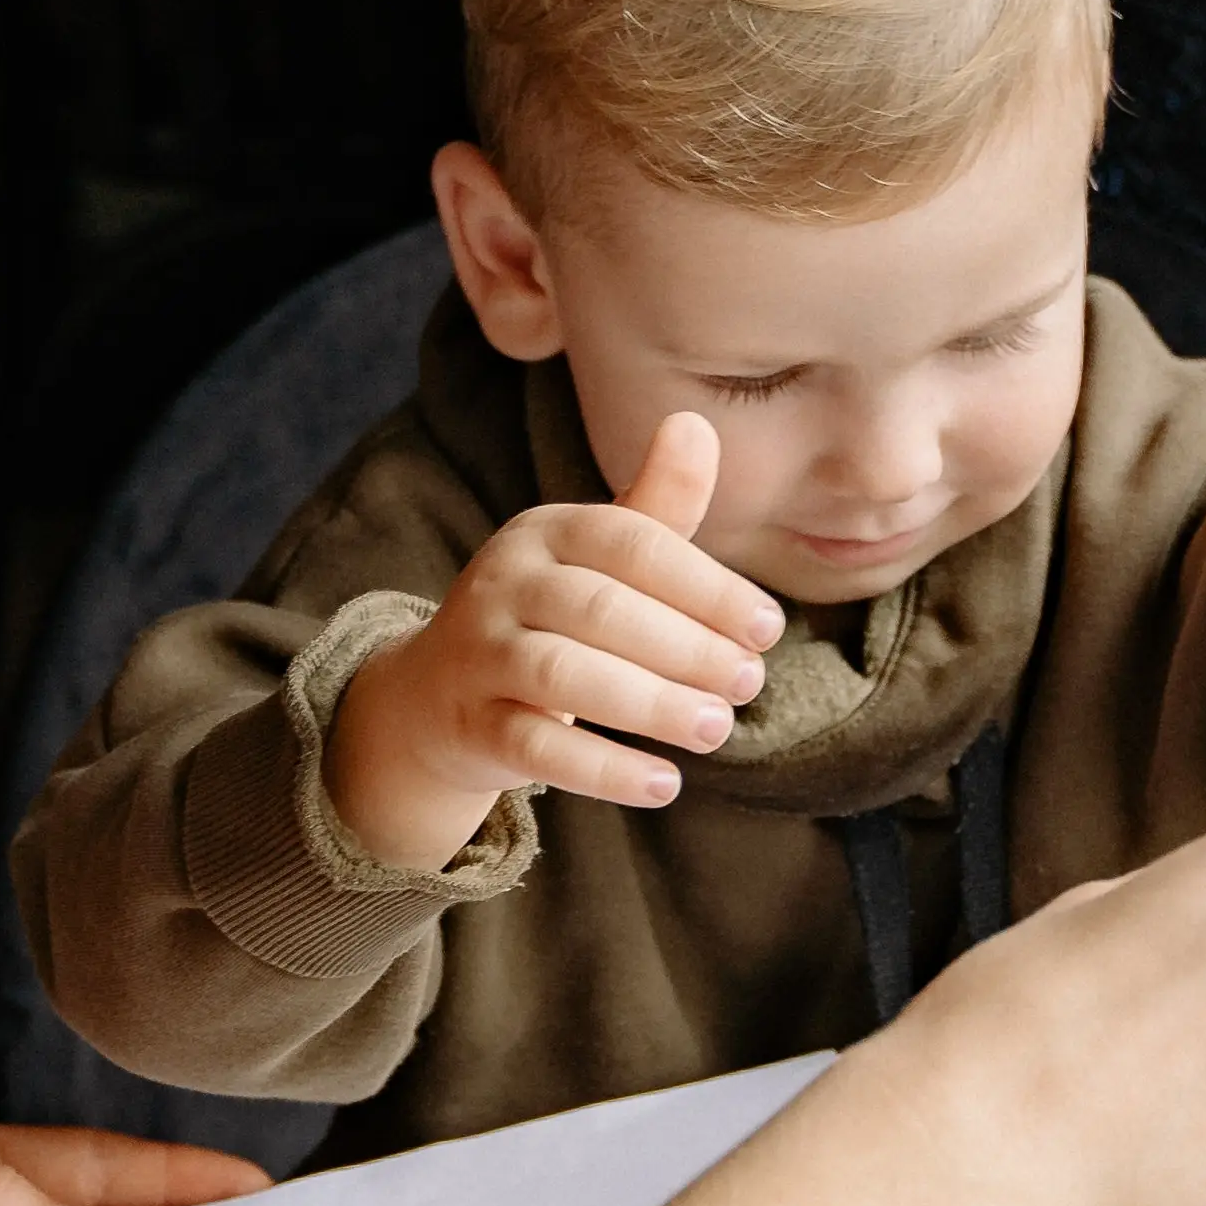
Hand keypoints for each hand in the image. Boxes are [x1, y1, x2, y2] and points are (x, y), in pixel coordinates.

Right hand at [323, 413, 783, 871]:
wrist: (437, 696)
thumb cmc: (549, 618)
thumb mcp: (598, 560)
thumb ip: (655, 507)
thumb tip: (696, 421)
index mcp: (546, 532)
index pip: (631, 545)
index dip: (706, 586)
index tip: (768, 628)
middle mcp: (504, 583)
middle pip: (601, 610)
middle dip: (686, 647)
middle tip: (749, 684)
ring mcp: (480, 655)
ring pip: (564, 676)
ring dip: (650, 705)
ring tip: (716, 729)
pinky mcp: (472, 725)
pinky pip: (537, 748)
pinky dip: (604, 769)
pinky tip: (664, 783)